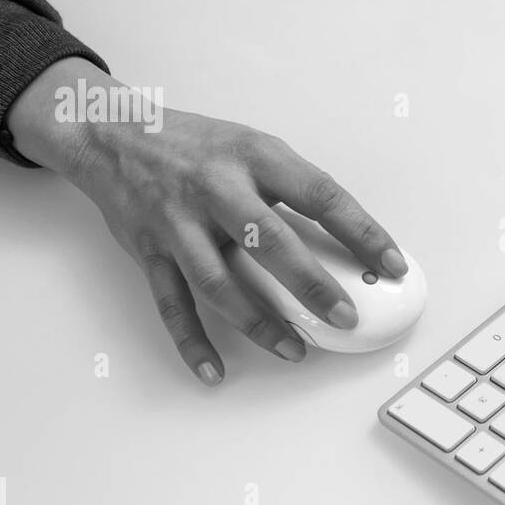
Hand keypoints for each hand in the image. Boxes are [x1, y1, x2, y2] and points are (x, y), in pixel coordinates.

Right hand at [6, 58, 407, 385]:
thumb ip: (294, 189)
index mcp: (255, 157)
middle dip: (311, 285)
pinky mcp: (149, 250)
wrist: (111, 134)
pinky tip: (213, 370)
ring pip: (220, 282)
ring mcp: (179, 222)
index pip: (321, 195)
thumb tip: (348, 241)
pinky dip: (192, 342)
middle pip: (270, 242)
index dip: (362, 231)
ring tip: (294, 350)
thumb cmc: (197, 145)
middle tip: (345, 317)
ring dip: (258, 322)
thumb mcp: (253, 147)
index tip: (393, 263)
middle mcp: (217, 188)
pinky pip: (172, 304)